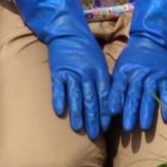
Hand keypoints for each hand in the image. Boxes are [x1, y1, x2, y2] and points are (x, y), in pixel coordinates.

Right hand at [16, 0, 110, 138]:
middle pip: (91, 100)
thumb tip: (109, 104)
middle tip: (93, 135)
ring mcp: (71, 72)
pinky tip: (60, 112)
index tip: (105, 127)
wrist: (68, 31)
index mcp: (99, 71)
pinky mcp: (58, 71)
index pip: (104, 96)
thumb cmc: (87, 49)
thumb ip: (103, 81)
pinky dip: (59, 100)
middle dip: (92, 119)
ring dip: (77, 114)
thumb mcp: (100, 62)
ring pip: (76, 97)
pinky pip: (58, 88)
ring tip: (78, 129)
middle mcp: (87, 73)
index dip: (104, 113)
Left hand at [106, 0, 166, 132]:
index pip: (118, 87)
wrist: (153, 40)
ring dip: (147, 112)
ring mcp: (154, 76)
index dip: (115, 100)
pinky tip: (166, 119)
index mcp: (125, 71)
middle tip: (127, 129)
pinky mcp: (166, 78)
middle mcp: (139, 74)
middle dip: (131, 112)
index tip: (112, 113)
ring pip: (150, 96)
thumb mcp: (120, 66)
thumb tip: (107, 107)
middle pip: (134, 95)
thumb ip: (115, 85)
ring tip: (144, 127)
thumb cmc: (133, 58)